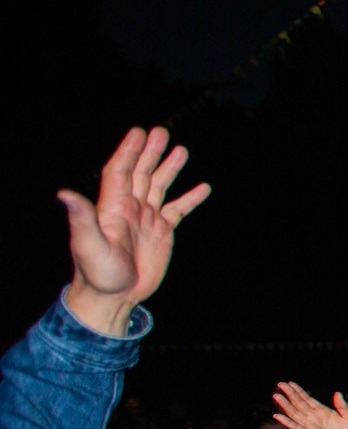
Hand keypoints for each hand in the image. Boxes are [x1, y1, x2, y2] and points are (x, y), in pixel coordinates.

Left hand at [59, 126, 211, 337]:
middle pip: (141, 173)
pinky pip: (178, 210)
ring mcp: (147, 220)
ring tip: (181, 150)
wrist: (114, 297)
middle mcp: (130, 209)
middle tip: (161, 132)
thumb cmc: (98, 273)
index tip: (138, 133)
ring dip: (169, 168)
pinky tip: (202, 188)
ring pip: (159, 187)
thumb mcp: (88, 245)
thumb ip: (82, 218)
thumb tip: (65, 194)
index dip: (128, 152)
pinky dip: (190, 198)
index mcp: (113, 207)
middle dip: (150, 152)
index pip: (121, 172)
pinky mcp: (161, 233)